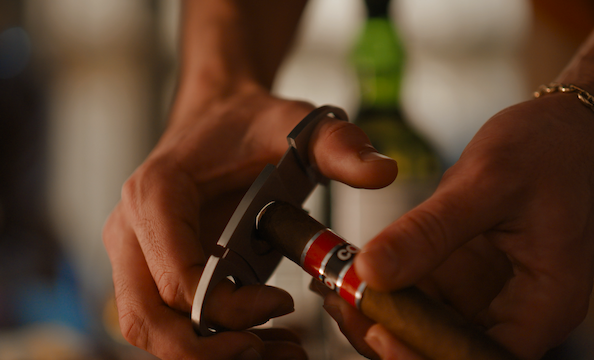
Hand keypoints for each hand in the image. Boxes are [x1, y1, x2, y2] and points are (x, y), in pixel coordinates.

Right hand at [103, 85, 397, 358]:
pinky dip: (207, 343)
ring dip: (206, 353)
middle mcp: (132, 229)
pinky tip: (259, 342)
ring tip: (272, 350)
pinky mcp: (151, 269)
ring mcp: (137, 253)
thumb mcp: (297, 124)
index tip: (281, 301)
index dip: (228, 308)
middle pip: (147, 318)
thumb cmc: (247, 123)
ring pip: (150, 329)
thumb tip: (382, 172)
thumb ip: (338, 145)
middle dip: (205, 349)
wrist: (218, 118)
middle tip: (264, 347)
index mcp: (157, 194)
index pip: (176, 278)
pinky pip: (167, 322)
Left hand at [316, 94, 593, 359]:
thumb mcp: (489, 182)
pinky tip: (354, 271)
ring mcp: (489, 293)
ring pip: (430, 325)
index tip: (379, 331)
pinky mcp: (466, 274)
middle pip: (449, 349)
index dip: (426, 356)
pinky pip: (423, 294)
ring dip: (383, 314)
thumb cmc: (550, 148)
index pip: (482, 358)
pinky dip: (389, 287)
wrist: (567, 126)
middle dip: (394, 335)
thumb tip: (371, 270)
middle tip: (344, 306)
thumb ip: (431, 230)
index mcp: (544, 303)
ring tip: (338, 288)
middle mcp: (517, 310)